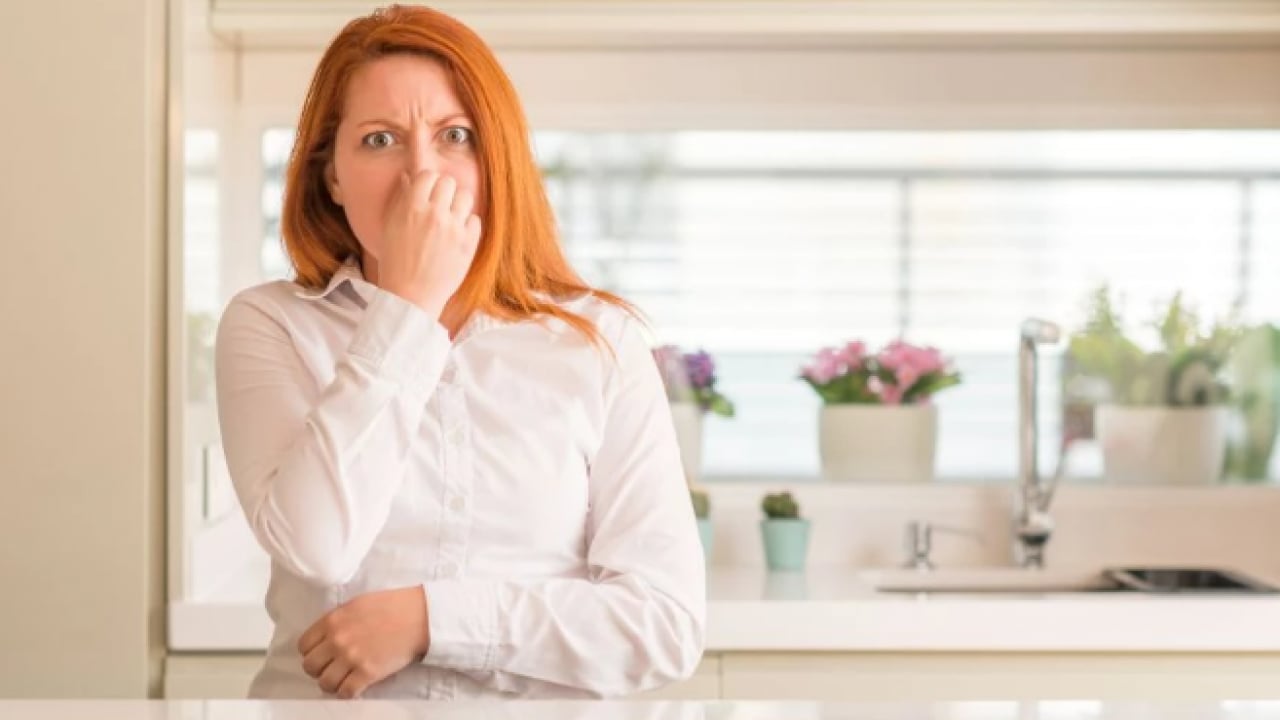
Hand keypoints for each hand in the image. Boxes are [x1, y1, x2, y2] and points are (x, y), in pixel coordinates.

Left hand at [299, 586, 430, 698]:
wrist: (418, 616)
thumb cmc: (390, 606)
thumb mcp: (356, 604)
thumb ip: (337, 620)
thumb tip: (325, 636)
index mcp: (332, 621)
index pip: (303, 646)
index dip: (311, 652)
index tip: (321, 654)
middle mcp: (337, 640)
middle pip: (310, 666)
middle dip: (318, 669)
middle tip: (331, 668)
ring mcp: (352, 658)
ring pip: (325, 683)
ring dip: (332, 683)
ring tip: (342, 679)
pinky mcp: (367, 673)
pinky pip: (345, 692)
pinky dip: (347, 692)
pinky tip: (354, 686)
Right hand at [376, 171, 482, 316]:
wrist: (410, 296)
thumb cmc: (396, 262)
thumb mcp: (390, 227)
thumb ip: (400, 199)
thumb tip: (408, 176)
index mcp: (411, 208)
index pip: (428, 175)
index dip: (428, 182)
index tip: (427, 192)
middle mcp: (434, 214)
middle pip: (448, 182)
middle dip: (444, 191)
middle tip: (440, 205)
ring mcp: (453, 228)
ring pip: (465, 196)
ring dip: (458, 204)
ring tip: (451, 217)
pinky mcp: (468, 244)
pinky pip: (476, 219)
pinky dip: (468, 224)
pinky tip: (458, 234)